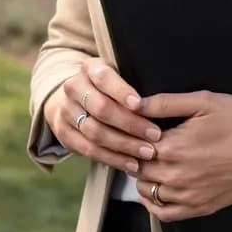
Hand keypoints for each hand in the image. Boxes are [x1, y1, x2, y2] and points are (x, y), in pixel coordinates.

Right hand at [44, 58, 163, 174]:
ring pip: (95, 131)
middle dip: (130, 124)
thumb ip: (136, 82)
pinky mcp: (64, 133)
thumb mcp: (120, 76)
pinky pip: (89, 149)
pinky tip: (132, 163)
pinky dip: (112, 159)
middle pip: (101, 108)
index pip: (103, 77)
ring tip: (148, 152)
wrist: (76, 99)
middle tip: (156, 135)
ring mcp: (66, 111)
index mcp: (89, 68)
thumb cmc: (110, 88)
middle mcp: (73, 88)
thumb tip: (167, 98)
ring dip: (124, 144)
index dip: (121, 91)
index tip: (140, 105)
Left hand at [133, 91, 231, 222]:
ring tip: (151, 163)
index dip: (131, 137)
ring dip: (144, 178)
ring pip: (147, 192)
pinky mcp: (202, 207)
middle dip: (136, 156)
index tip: (134, 130)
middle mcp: (176, 175)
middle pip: (138, 169)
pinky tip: (156, 190)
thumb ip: (165, 103)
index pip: (133, 146)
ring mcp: (189, 195)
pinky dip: (154, 204)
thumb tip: (134, 104)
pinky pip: (166, 214)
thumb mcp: (203, 101)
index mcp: (172, 147)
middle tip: (142, 145)